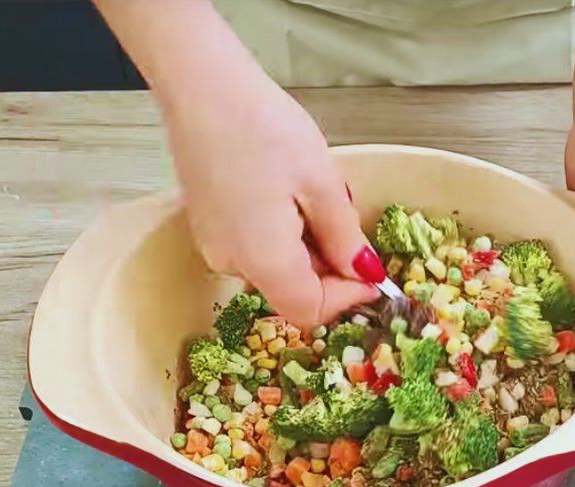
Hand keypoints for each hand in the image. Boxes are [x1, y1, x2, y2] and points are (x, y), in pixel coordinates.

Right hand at [162, 72, 380, 327]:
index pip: (309, 311)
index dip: (347, 299)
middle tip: (349, 226)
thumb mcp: (321, 183)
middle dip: (328, 273)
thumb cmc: (264, 128)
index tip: (372, 273)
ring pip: (273, 270)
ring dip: (307, 252)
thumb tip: (365, 275)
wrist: (201, 87)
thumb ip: (344, 238)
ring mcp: (213, 245)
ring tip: (318, 200)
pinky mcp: (207, 225)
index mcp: (263, 260)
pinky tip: (290, 196)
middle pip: (290, 293)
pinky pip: (254, 249)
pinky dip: (282, 237)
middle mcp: (231, 263)